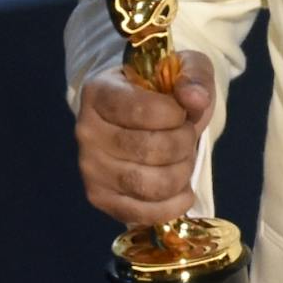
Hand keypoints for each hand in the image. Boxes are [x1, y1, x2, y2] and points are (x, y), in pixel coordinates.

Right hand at [74, 50, 216, 224]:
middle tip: (187, 136)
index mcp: (99, 92)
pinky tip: (182, 191)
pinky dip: (172, 205)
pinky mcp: (100, 197)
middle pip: (149, 149)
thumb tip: (196, 98)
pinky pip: (141, 213)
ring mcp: (90, 168)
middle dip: (184, 144)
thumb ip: (194, 76)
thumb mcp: (185, 69)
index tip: (182, 111)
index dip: (175, 114)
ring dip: (182, 173)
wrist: (145, 117)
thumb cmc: (164, 92)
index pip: (142, 111)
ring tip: (183, 159)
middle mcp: (86, 131)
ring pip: (149, 184)